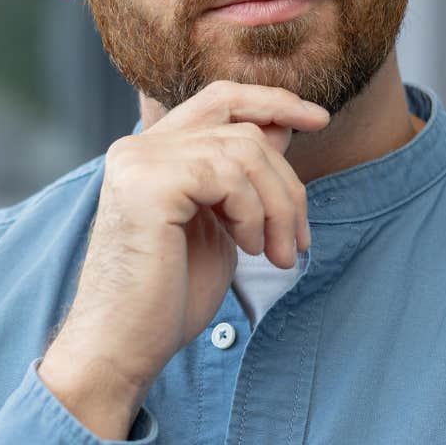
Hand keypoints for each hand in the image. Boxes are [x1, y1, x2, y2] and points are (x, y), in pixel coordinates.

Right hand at [37, 81, 329, 437]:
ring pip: (245, 152)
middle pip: (244, 131)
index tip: (320, 119)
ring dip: (277, 207)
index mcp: (152, 151)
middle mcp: (139, 147)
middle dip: (287, 184)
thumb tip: (283, 125)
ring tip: (277, 254)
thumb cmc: (170, 294)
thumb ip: (242, 173)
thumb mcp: (221, 222)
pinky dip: (252, 213)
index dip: (274, 101)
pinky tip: (249, 250)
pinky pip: (228, 176)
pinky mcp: (147, 183)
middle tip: (299, 239)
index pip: (221, 99)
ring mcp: (139, 162)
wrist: (125, 347)